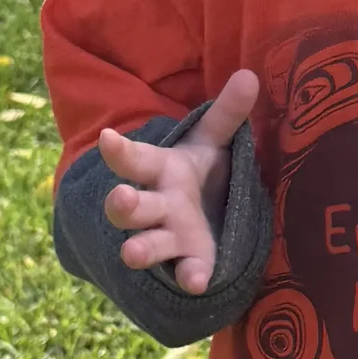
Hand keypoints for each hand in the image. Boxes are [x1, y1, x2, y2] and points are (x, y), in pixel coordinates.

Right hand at [96, 69, 259, 294]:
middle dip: (124, 204)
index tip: (107, 137)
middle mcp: (156, 204)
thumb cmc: (200, 174)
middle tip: (120, 199)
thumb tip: (250, 76)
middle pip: (132, 205)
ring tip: (132, 253)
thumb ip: (226, 114)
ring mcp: (169, 235)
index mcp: (159, 170)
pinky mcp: (190, 260)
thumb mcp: (210, 143)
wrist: (206, 216)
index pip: (133, 158)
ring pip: (148, 243)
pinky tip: (197, 283)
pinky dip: (190, 276)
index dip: (119, 150)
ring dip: (141, 248)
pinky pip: (186, 270)